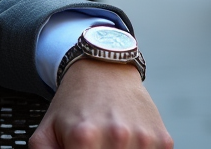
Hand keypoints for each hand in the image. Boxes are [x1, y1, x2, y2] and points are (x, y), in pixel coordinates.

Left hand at [30, 61, 171, 148]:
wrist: (104, 69)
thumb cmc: (75, 101)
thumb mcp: (48, 126)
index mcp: (84, 138)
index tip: (80, 148)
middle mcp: (116, 138)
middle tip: (95, 143)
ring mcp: (142, 139)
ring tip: (109, 141)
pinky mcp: (163, 139)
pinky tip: (129, 139)